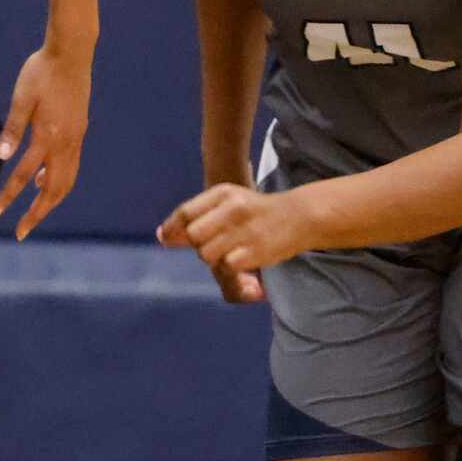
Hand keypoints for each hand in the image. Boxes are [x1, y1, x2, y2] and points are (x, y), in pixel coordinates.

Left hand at [0, 43, 90, 239]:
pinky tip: (43, 181)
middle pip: (53, 190)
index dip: (9, 197)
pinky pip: (70, 166)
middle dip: (37, 213)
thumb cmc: (42, 71)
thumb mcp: (22, 98)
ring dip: (50, 200)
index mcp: (48, 136)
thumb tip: (2, 158)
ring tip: (34, 212)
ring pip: (66, 181)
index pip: (24, 175)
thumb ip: (13, 129)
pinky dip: (58, 181)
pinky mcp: (79, 132)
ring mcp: (76, 139)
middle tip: (22, 232)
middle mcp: (66, 143)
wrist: (72, 53)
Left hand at [158, 183, 311, 282]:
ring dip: (214, 258)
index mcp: (223, 193)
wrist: (299, 216)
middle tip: (215, 243)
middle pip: (194, 236)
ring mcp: (244, 229)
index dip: (173, 229)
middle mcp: (233, 208)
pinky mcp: (254, 250)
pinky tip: (243, 259)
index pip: (186, 213)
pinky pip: (226, 266)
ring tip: (231, 250)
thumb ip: (195, 216)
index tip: (167, 238)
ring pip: (206, 253)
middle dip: (198, 244)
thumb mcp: (227, 202)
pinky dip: (231, 267)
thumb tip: (162, 236)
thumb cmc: (254, 211)